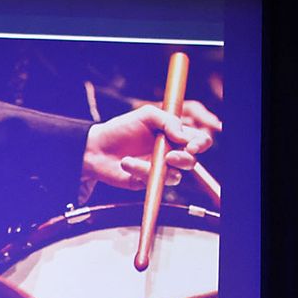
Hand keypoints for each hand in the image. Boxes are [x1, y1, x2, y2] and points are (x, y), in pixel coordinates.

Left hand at [83, 100, 221, 189]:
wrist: (96, 148)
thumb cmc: (121, 129)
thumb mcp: (146, 115)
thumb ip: (168, 121)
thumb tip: (184, 136)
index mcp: (174, 135)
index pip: (199, 140)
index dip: (201, 144)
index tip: (191, 146)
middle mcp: (170, 153)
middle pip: (191, 162)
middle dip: (184, 160)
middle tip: (171, 156)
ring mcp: (160, 169)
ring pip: (174, 176)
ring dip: (157, 167)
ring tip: (136, 159)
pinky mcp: (147, 181)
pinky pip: (153, 182)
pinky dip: (139, 172)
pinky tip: (126, 163)